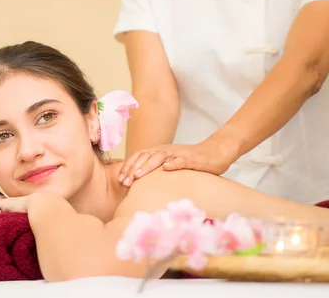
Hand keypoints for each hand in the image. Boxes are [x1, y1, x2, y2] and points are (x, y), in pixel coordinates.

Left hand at [118, 138, 238, 186]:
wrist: (215, 152)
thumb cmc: (191, 161)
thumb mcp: (170, 164)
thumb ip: (157, 170)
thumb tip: (140, 184)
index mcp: (159, 152)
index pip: (139, 157)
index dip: (128, 167)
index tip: (120, 180)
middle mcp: (166, 151)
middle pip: (145, 157)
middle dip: (133, 169)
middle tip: (124, 182)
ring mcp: (179, 154)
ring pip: (160, 157)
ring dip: (147, 166)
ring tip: (137, 176)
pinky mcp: (192, 159)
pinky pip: (181, 160)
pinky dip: (174, 164)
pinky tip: (167, 169)